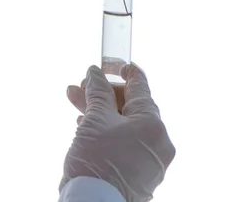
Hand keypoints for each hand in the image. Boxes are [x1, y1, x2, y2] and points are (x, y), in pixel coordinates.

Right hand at [61, 65, 175, 201]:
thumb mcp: (95, 119)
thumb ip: (97, 92)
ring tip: (75, 102)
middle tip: (80, 86)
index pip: (140, 87)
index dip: (123, 70)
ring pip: (123, 124)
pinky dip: (106, 130)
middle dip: (101, 93)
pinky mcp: (138, 171)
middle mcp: (158, 141)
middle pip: (129, 106)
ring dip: (99, 110)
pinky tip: (84, 125)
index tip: (110, 62)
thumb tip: (96, 72)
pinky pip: (123, 141)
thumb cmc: (97, 160)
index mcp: (153, 124)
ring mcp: (149, 159)